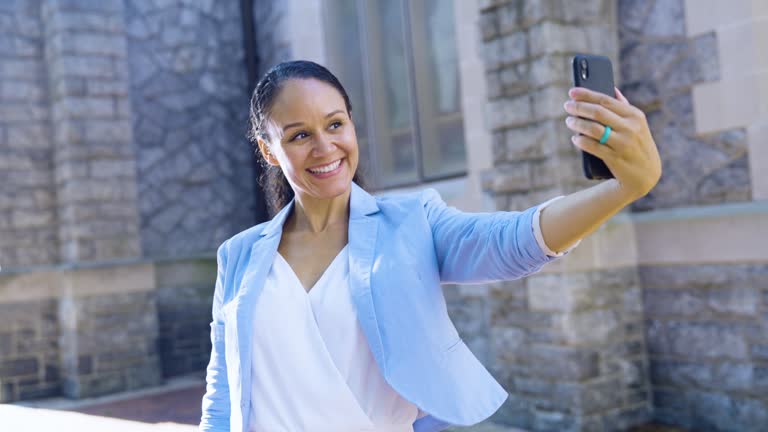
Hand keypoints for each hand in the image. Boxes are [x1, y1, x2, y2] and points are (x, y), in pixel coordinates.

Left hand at [564, 86, 661, 201]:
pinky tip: (575, 138)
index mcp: (635, 115)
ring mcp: (623, 143)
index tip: (572, 92)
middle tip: (567, 106)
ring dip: (577, 124)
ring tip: (569, 121)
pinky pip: (593, 147)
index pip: (606, 100)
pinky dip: (581, 141)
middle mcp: (630, 128)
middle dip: (579, 107)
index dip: (587, 95)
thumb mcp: (638, 125)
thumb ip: (624, 107)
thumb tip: (612, 89)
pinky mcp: (615, 158)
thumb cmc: (637, 145)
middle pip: (598, 112)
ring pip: (593, 129)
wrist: (645, 174)